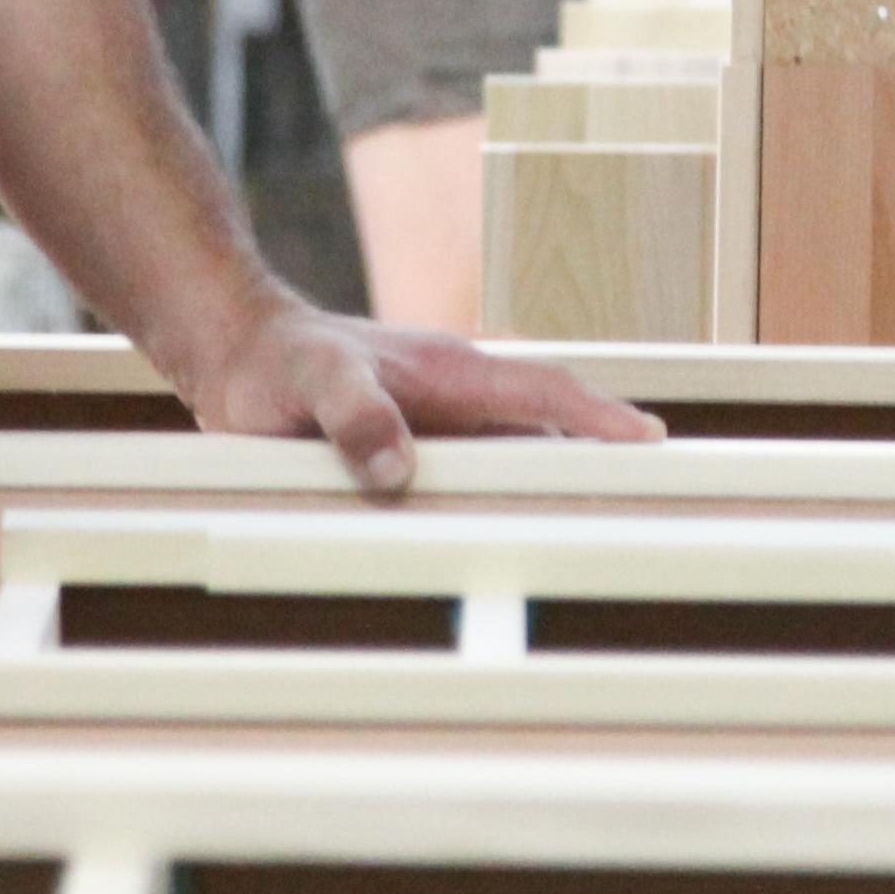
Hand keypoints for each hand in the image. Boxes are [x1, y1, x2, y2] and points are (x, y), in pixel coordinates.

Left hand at [173, 297, 667, 498]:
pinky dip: (506, 504)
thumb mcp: (314, 383)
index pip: (545, 389)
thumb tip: (400, 472)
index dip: (600, 417)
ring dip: (557, 488)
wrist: (239, 350)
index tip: (652, 443)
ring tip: (606, 537)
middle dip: (605, 458)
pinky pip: (478, 479)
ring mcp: (444, 424)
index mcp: (452, 372)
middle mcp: (460, 398)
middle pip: (550, 427)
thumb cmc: (278, 362)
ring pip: (518, 458)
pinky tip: (516, 543)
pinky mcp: (420, 450)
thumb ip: (355, 418)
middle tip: (655, 503)